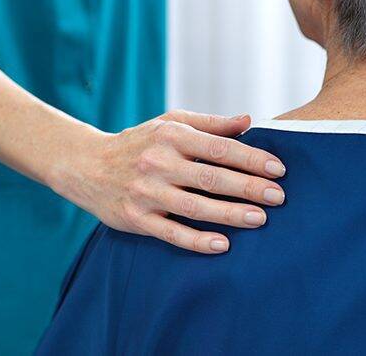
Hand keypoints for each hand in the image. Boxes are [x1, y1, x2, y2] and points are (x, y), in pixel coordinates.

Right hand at [51, 110, 285, 253]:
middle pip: (211, 178)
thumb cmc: (139, 142)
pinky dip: (198, 240)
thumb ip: (210, 124)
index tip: (279, 169)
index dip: (252, 158)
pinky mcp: (135, 219)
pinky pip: (171, 233)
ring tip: (259, 219)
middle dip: (249, 187)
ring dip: (229, 214)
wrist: (86, 165)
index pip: (219, 148)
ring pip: (194, 207)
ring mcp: (146, 193)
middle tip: (279, 197)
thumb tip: (248, 121)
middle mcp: (158, 163)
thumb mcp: (170, 123)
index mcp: (171, 136)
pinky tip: (223, 245)